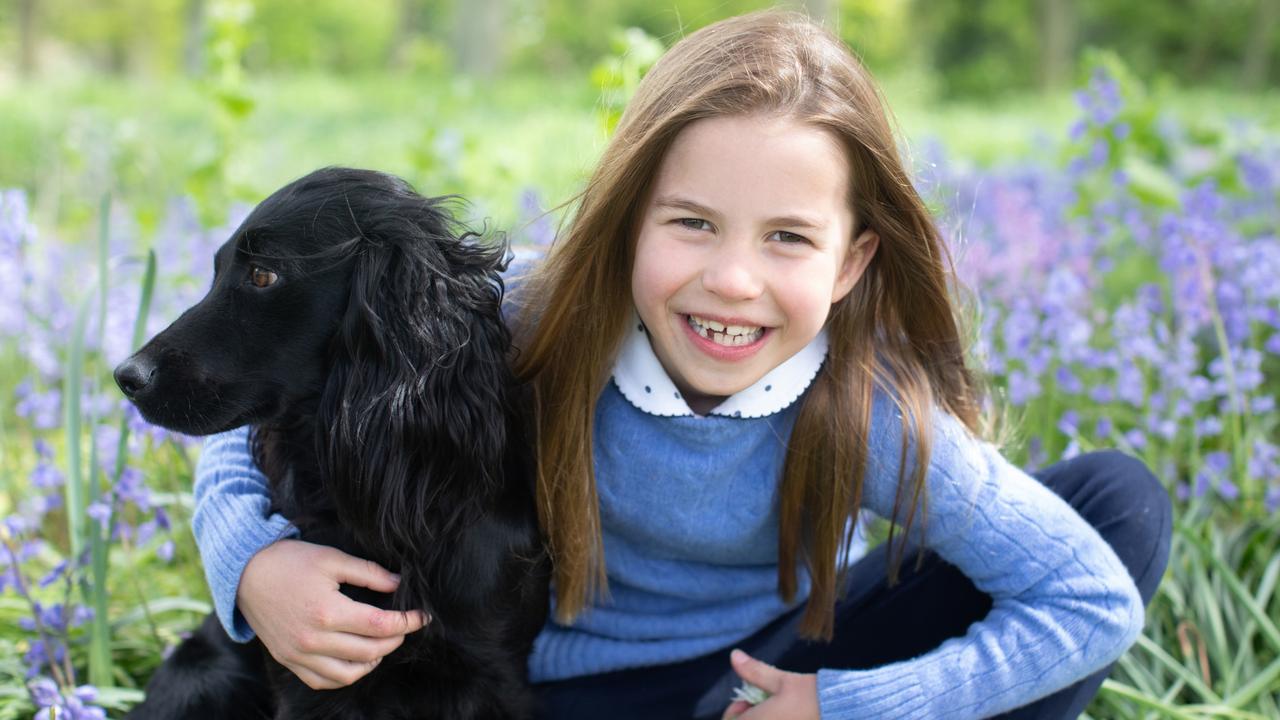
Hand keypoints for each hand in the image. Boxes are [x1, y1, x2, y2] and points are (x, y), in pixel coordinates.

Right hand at [237, 539, 429, 689]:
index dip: (407, 622)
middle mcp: (313, 640)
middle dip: (395, 639)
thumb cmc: (290, 562)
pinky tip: (357, 659)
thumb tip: (399, 584)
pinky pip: (323, 681)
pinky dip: (345, 675)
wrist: (245, 574)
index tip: (422, 616)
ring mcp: (299, 654)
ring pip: (348, 673)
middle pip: (369, 651)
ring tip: (383, 643)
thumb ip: (369, 573)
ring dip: (373, 661)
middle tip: (405, 626)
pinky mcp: (289, 661)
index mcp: (327, 612)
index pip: (380, 625)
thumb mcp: (332, 558)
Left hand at [722, 649, 818, 719]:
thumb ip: (755, 671)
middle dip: (750, 716)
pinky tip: (790, 717)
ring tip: (780, 712)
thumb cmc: (811, 697)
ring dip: (764, 718)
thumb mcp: (782, 681)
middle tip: (765, 706)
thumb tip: (734, 655)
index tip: (750, 701)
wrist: (842, 712)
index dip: (737, 710)